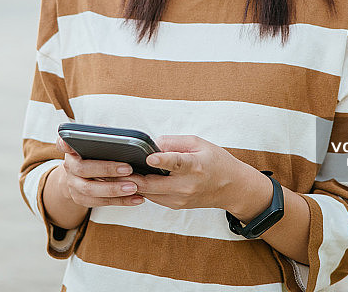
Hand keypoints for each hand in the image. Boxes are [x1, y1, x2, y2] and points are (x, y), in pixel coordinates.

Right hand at [54, 137, 144, 207]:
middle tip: (128, 169)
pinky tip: (137, 198)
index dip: (63, 143)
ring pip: (91, 190)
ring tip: (134, 187)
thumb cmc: (93, 155)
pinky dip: (121, 201)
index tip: (66, 141)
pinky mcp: (81, 199)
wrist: (79, 176)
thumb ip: (100, 136)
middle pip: (84, 169)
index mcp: (71, 149)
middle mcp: (69, 167)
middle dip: (107, 169)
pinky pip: (101, 203)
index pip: (62, 143)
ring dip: (114, 189)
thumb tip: (115, 132)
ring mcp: (73, 185)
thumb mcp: (93, 143)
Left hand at [122, 135, 262, 211]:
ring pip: (149, 193)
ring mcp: (181, 198)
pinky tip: (132, 179)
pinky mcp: (176, 205)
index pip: (177, 163)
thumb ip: (174, 142)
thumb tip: (152, 144)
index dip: (162, 160)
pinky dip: (142, 189)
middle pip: (153, 184)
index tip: (149, 157)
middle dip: (132, 177)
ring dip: (133, 183)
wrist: (231, 187)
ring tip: (116, 172)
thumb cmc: (215, 161)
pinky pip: (153, 197)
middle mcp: (187, 185)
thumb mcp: (199, 143)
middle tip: (115, 167)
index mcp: (195, 166)